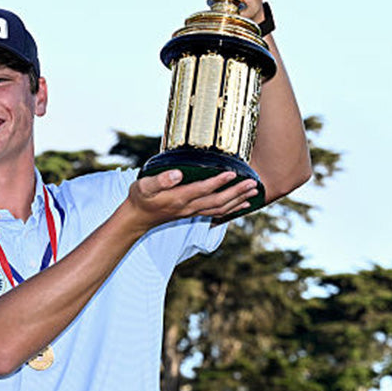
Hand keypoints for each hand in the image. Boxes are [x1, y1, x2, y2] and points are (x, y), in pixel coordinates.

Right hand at [127, 169, 256, 228]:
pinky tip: (243, 203)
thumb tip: (178, 174)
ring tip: (254, 191)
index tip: (233, 173)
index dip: (219, 182)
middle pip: (218, 201)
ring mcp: (193, 211)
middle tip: (253, 183)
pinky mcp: (194, 213)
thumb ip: (160, 180)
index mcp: (179, 198)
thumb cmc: (141, 198)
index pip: (203, 189)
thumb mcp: (144, 186)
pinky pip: (218, 212)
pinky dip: (232, 208)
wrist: (138, 218)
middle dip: (237, 192)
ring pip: (221, 208)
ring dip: (238, 200)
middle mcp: (189, 207)